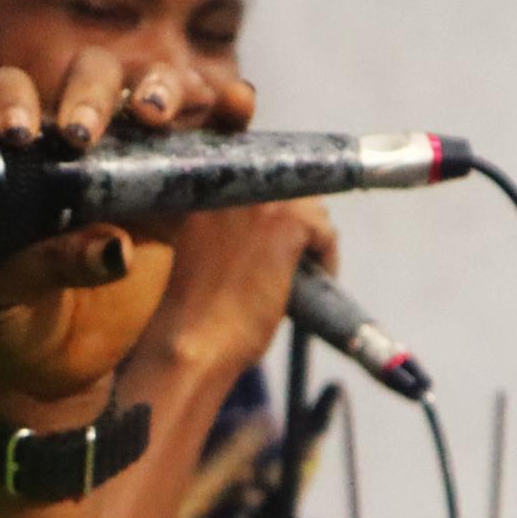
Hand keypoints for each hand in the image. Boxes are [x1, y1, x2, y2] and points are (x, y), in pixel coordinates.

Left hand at [0, 51, 241, 422]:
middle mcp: (67, 142)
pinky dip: (226, 110)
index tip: (21, 136)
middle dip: (93, 91)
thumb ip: (48, 265)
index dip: (13, 98)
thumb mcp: (4, 297)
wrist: (49, 366)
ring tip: (158, 114)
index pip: (8, 91)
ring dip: (163, 86)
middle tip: (86, 135)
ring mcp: (126, 160)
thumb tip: (116, 249)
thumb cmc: (5, 321)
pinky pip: (206, 138)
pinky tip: (237, 103)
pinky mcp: (172, 189)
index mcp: (10, 155)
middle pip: (88, 76)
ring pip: (150, 91)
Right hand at [141, 194, 336, 380]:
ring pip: (310, 206)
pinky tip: (317, 280)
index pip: (256, 174)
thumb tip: (267, 223)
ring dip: (312, 236)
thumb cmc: (190, 310)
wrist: (190, 342)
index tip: (278, 233)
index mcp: (202, 185)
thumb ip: (227, 224)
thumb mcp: (200, 248)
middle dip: (296, 219)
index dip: (274, 206)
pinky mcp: (285, 225)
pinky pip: (324, 231)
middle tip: (295, 255)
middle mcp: (229, 182)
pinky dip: (327, 257)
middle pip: (287, 185)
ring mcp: (257, 201)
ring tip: (305, 270)